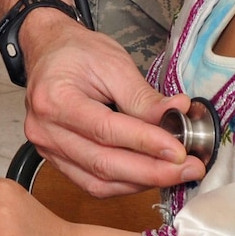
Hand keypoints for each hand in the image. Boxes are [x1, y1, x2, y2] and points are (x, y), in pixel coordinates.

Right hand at [20, 9, 198, 196]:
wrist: (49, 51)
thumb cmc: (78, 52)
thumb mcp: (113, 63)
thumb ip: (143, 96)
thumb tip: (178, 115)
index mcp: (55, 99)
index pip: (105, 130)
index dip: (145, 143)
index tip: (179, 151)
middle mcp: (45, 130)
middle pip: (102, 163)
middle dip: (152, 171)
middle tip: (189, 168)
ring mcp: (48, 149)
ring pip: (99, 181)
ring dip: (142, 181)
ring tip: (175, 173)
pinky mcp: (56, 160)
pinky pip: (92, 184)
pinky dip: (125, 184)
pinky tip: (149, 175)